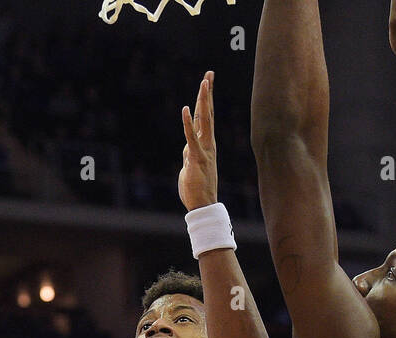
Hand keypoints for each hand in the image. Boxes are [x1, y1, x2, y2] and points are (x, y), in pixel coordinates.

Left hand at [179, 71, 217, 211]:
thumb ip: (189, 154)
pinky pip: (191, 137)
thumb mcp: (190, 166)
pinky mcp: (195, 158)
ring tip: (204, 83)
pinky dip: (188, 123)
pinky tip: (185, 109)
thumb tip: (187, 147)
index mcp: (207, 144)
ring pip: (204, 121)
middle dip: (208, 93)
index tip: (208, 82)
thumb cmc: (196, 188)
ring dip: (203, 101)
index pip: (207, 118)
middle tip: (209, 74)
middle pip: (208, 113)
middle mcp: (208, 144)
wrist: (202, 205)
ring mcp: (203, 150)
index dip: (206, 100)